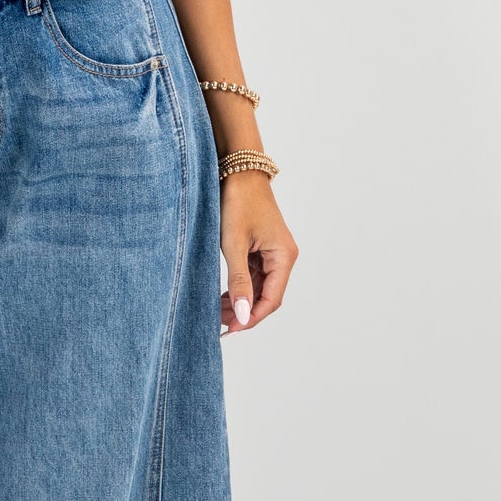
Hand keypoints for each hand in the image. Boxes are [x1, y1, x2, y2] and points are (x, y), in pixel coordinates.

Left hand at [219, 172, 297, 334]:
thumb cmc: (237, 202)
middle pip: (266, 296)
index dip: (251, 317)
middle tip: (218, 323)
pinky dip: (239, 287)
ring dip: (240, 301)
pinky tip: (222, 296)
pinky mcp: (260, 247)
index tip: (230, 330)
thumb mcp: (234, 244)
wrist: (237, 170)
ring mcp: (271, 252)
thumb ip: (239, 281)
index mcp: (284, 256)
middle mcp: (282, 256)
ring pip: (258, 287)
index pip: (271, 300)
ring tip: (216, 312)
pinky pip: (253, 275)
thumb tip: (242, 315)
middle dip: (243, 311)